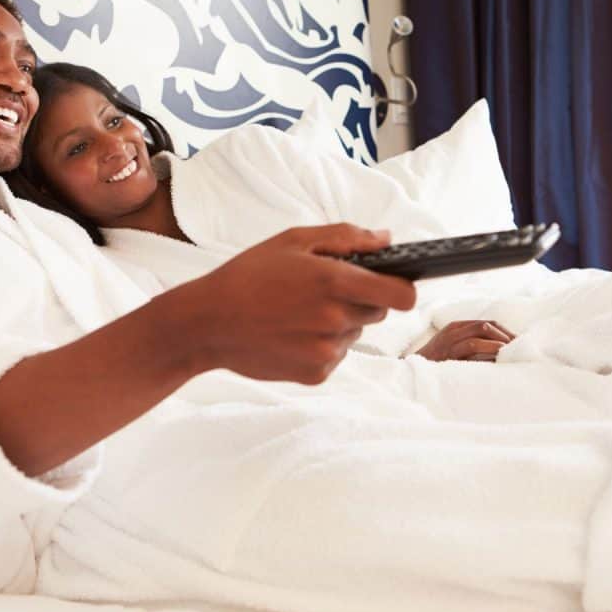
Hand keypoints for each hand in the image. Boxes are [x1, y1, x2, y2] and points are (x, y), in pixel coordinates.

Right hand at [178, 224, 416, 383]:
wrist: (208, 323)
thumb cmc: (249, 275)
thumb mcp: (294, 241)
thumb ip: (347, 237)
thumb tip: (387, 240)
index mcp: (335, 282)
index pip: (401, 296)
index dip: (403, 288)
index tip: (394, 284)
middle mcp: (336, 320)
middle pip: (378, 313)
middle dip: (361, 300)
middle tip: (323, 291)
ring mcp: (327, 351)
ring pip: (354, 334)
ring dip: (339, 323)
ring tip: (298, 312)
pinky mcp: (316, 374)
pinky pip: (335, 356)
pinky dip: (321, 345)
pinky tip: (291, 333)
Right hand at [414, 320, 514, 361]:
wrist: (410, 372)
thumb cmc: (435, 365)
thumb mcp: (452, 350)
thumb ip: (471, 346)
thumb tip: (499, 352)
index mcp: (456, 327)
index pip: (487, 323)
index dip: (505, 332)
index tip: (518, 343)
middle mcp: (454, 330)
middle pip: (486, 325)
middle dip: (506, 335)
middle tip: (519, 348)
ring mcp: (450, 340)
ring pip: (480, 332)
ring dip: (499, 341)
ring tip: (512, 351)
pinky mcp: (447, 352)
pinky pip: (471, 346)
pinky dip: (487, 348)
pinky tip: (498, 356)